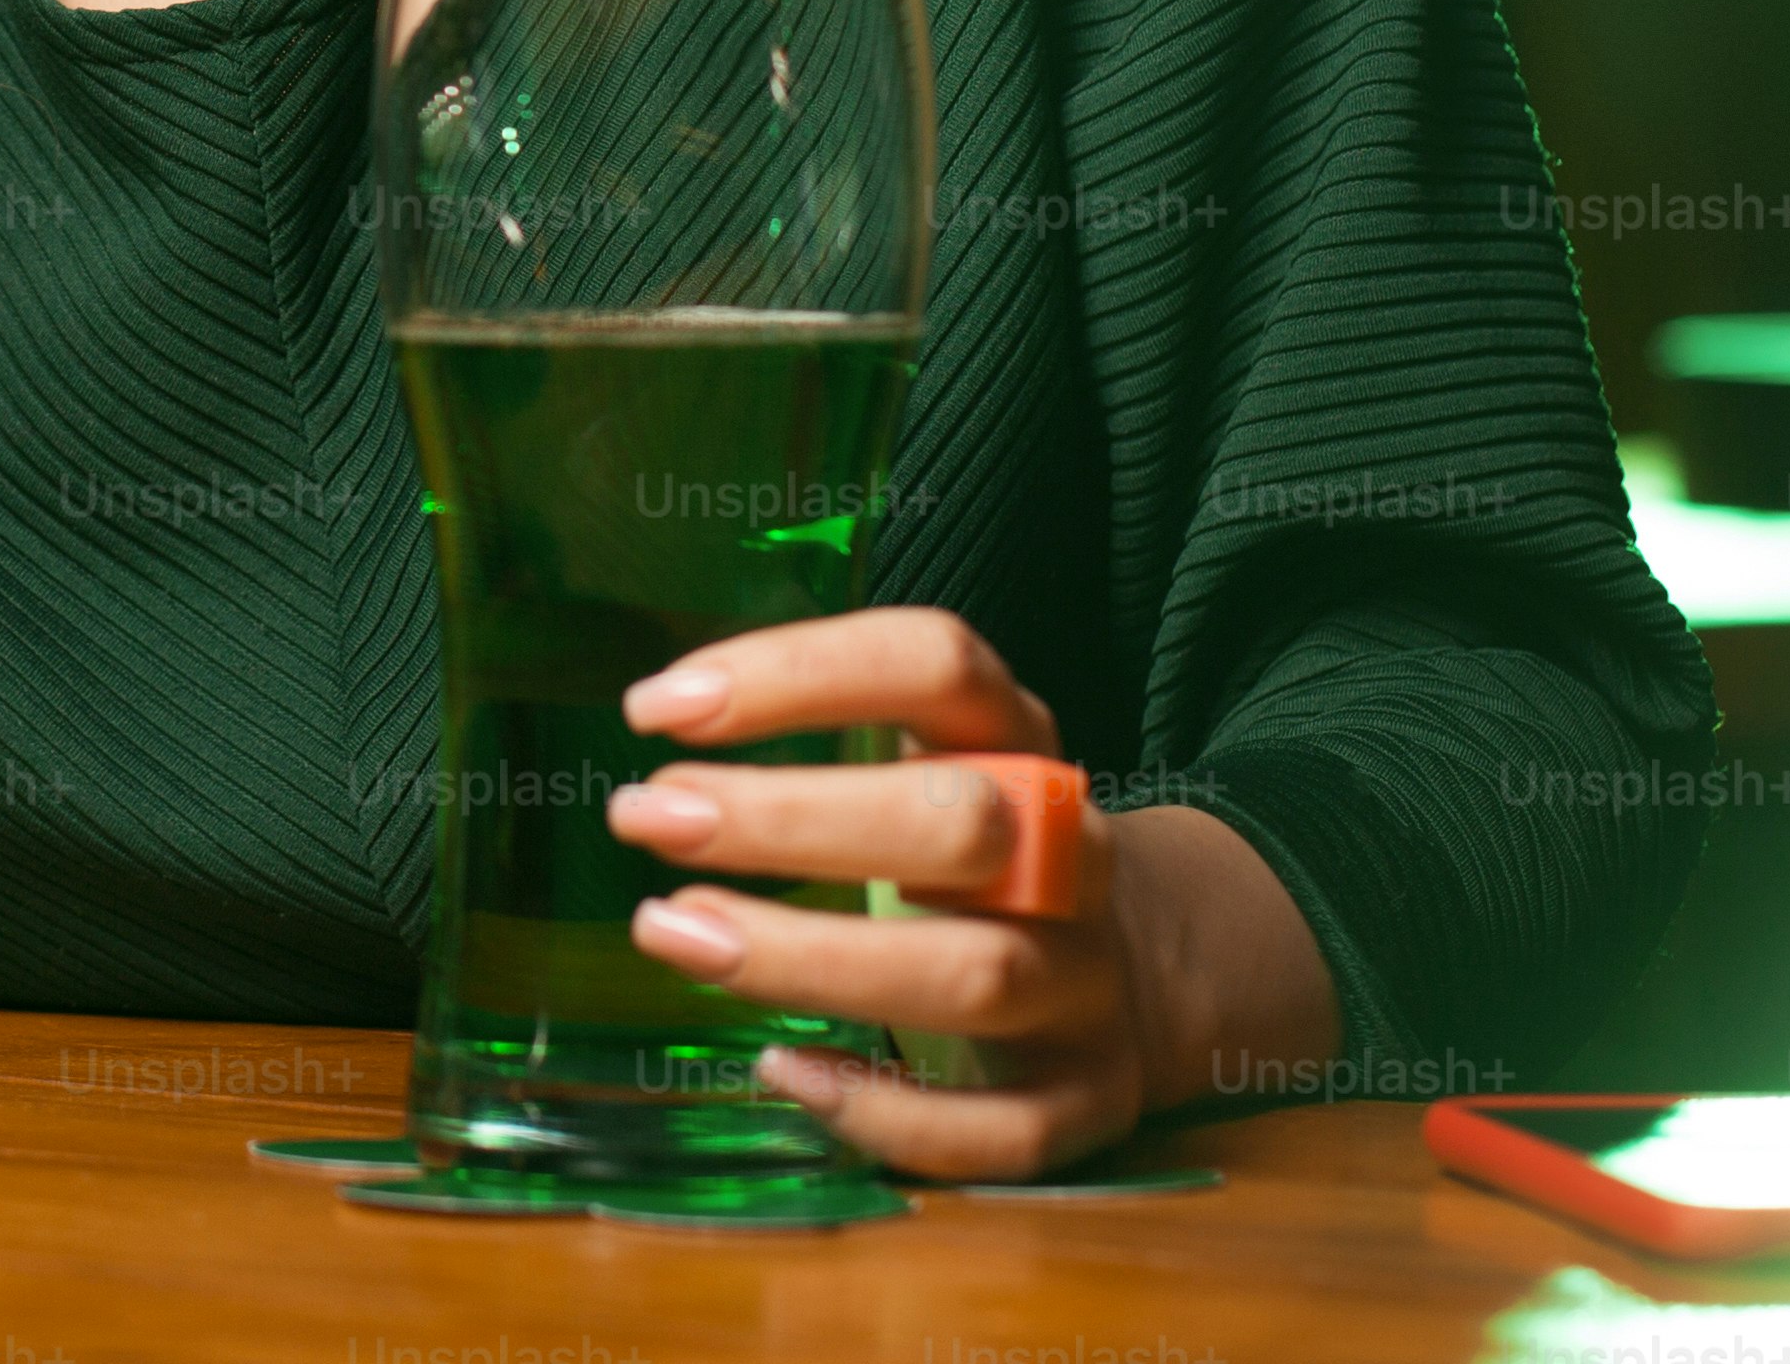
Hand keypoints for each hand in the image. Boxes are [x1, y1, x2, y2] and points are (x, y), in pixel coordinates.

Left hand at [601, 608, 1336, 1180]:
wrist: (1143, 962)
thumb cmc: (973, 855)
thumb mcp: (923, 763)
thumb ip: (821, 743)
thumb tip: (654, 732)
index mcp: (1014, 739)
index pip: (933, 664)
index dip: (797, 672)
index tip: (656, 709)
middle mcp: (1065, 852)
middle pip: (957, 824)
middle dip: (790, 820)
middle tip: (646, 817)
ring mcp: (1088, 978)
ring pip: (977, 974)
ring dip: (808, 959)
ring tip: (673, 932)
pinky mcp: (1090, 1094)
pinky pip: (1004, 1126)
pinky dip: (887, 1113)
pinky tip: (781, 1072)